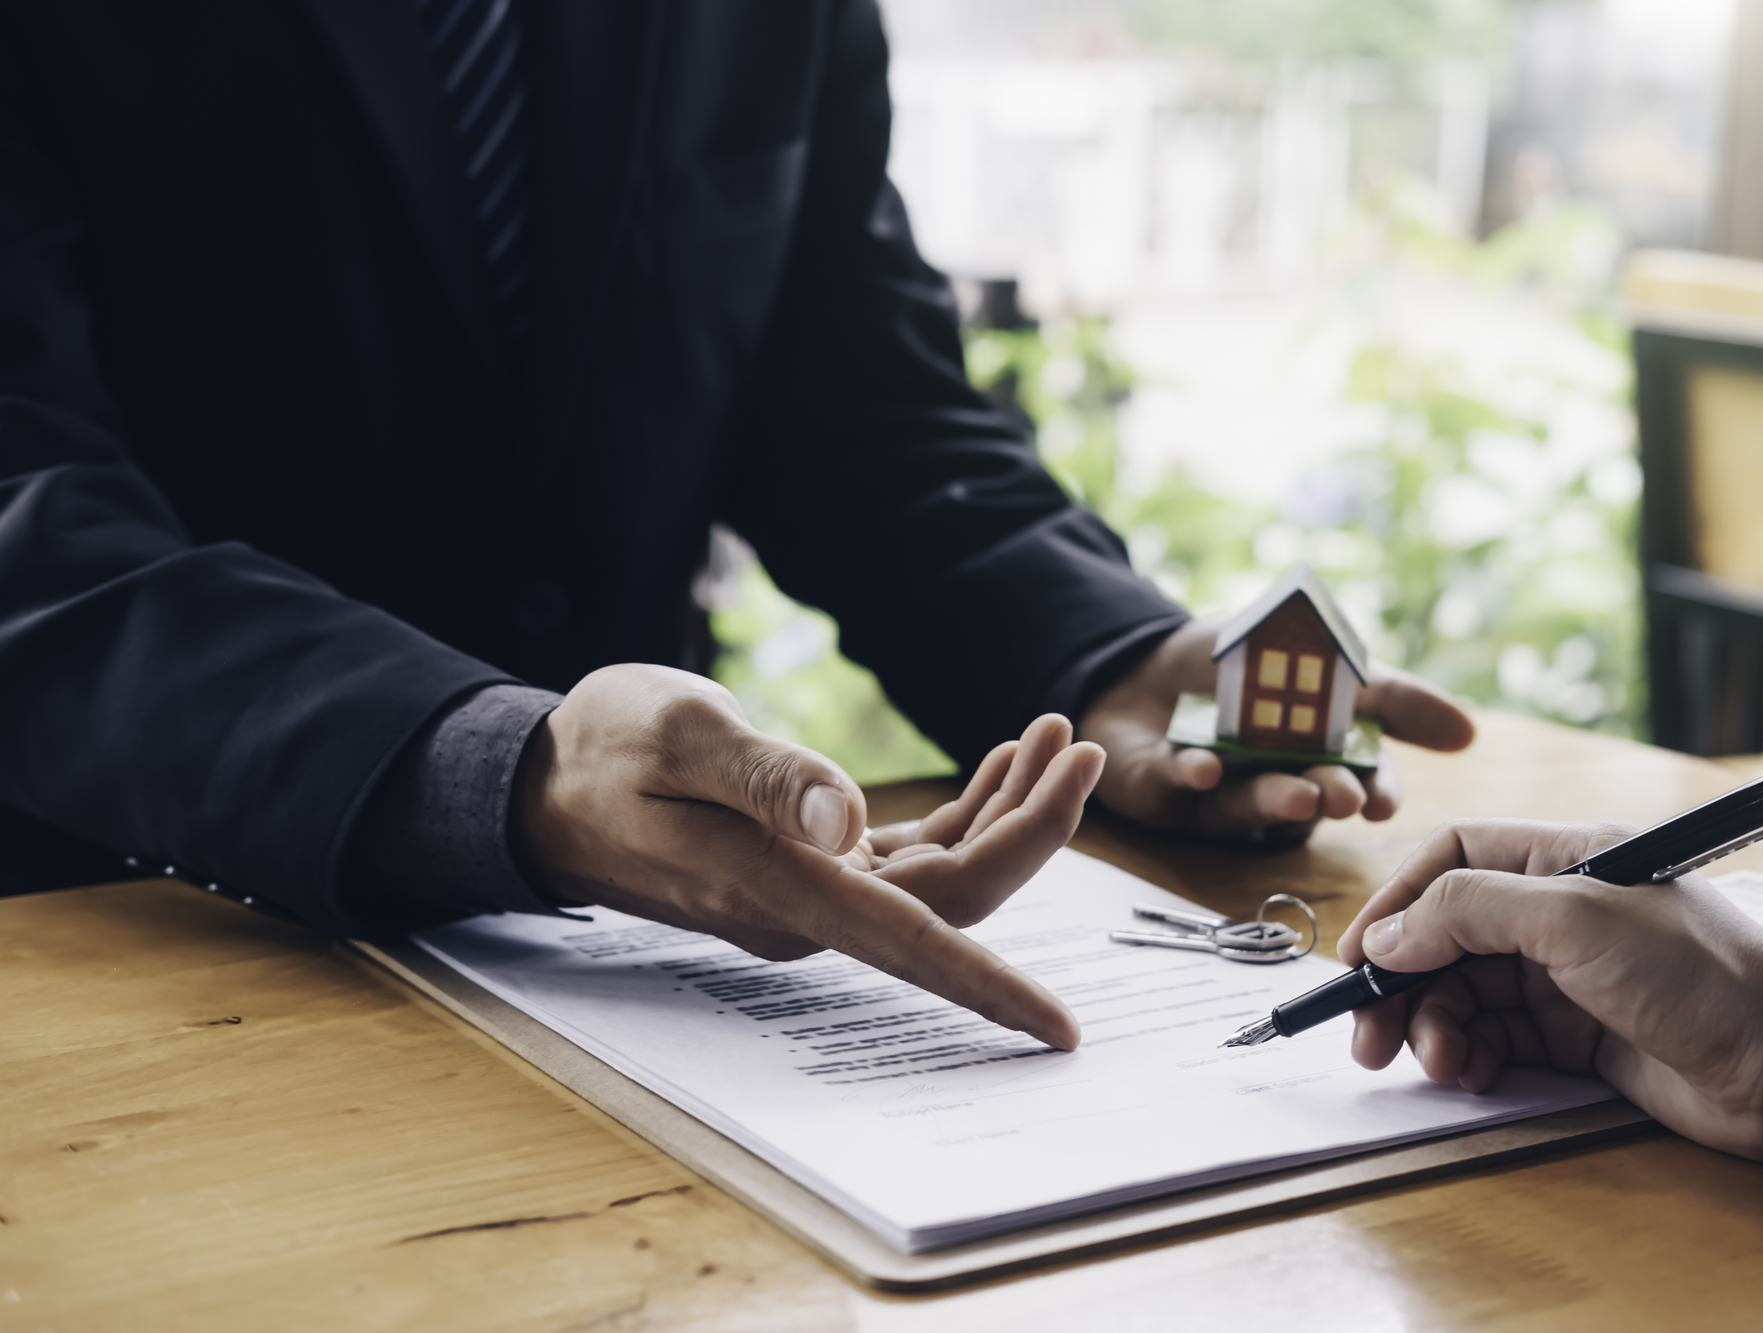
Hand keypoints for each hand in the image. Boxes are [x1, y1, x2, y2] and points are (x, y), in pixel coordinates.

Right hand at [511, 663, 1105, 1049]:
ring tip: (1052, 735)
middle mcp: (808, 910)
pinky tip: (1002, 762)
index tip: (1063, 1029)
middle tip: (1078, 746)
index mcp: (778, 888)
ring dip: (1010, 812)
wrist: (547, 782)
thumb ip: (763, 777)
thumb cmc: (606, 750)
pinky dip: (971, 810)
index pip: (914, 943)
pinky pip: (917, 857)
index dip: (994, 988)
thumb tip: (846, 822)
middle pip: (957, 897)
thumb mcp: (678, 735)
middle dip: (1034, 830)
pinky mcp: (815, 868)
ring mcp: (815, 894)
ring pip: (946, 875)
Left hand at [1079, 619, 1474, 841]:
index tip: (1385, 801)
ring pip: (1250, 806)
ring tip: (1297, 794)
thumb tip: (1469, 733)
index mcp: (1320, 758)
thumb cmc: (1242, 660)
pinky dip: (1194, 775)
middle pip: (1309, 800)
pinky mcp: (1164, 790)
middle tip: (1344, 797)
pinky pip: (1179, 787)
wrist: (1141, 660)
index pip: (1362, 783)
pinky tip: (1206, 766)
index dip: (1377, 793)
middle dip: (1329, 797)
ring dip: (1274, 800)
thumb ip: (1392, 695)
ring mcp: (1219, 794)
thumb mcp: (1325, 657)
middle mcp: (1276, 785)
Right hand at [1333, 819, 1762, 1161]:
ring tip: (1439, 1060)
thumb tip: (1388, 934)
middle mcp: (1558, 913)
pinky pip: (1495, 1040)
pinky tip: (1471, 1074)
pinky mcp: (1577, 1038)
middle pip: (1445, 936)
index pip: (1452, 861)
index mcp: (1561, 860)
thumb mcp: (1574, 919)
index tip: (1358, 956)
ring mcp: (1566, 977)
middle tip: (1366, 1036)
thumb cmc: (1698, 972)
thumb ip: (1470, 913)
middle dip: (1401, 983)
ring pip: (1464, 994)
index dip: (1398, 904)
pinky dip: (1470, 1056)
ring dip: (1433, 1026)